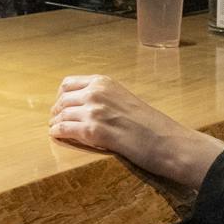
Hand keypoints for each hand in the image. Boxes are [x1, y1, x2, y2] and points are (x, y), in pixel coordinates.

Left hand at [48, 74, 223, 188]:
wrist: (167, 141)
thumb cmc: (151, 125)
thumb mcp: (124, 99)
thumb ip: (104, 98)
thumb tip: (84, 105)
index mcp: (104, 82)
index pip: (68, 83)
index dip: (61, 97)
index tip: (61, 106)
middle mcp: (96, 92)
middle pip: (62, 100)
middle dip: (57, 111)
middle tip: (56, 121)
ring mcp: (94, 110)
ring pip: (61, 115)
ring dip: (56, 123)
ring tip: (56, 130)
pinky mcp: (93, 131)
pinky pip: (64, 129)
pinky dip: (58, 133)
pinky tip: (57, 137)